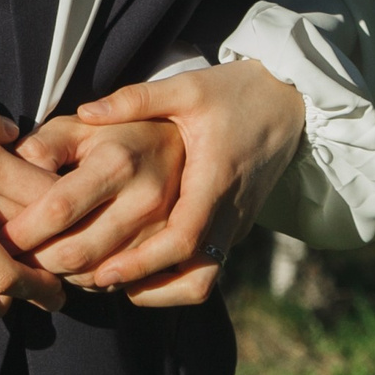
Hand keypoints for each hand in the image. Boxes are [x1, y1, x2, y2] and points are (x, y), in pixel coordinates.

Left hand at [0, 116, 185, 282]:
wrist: (185, 143)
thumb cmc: (121, 134)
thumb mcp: (81, 125)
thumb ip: (44, 143)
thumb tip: (14, 169)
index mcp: (116, 163)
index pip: (58, 210)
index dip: (22, 231)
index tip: (0, 238)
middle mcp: (145, 199)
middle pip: (78, 252)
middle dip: (38, 261)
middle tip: (17, 257)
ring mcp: (167, 228)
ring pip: (102, 276)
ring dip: (66, 276)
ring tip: (46, 260)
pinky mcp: (183, 250)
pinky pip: (135, 288)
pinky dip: (101, 285)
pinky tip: (84, 271)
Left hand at [70, 60, 304, 306]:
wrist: (289, 100)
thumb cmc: (236, 92)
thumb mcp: (186, 87)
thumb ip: (137, 99)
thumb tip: (85, 110)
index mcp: (214, 180)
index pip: (183, 239)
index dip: (143, 262)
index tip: (105, 270)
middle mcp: (229, 211)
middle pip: (194, 273)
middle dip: (145, 284)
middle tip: (96, 280)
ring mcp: (236, 222)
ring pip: (204, 277)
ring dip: (164, 287)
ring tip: (118, 278)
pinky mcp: (237, 224)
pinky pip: (210, 264)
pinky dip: (176, 274)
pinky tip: (141, 262)